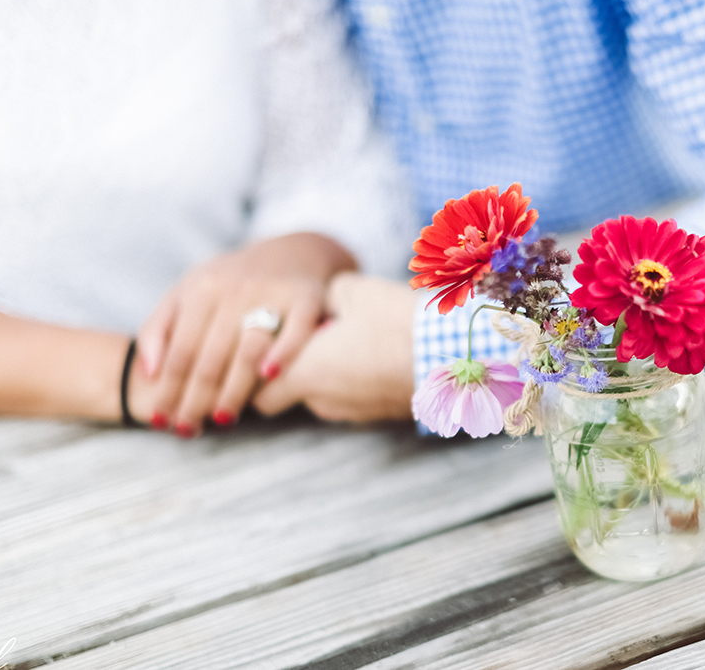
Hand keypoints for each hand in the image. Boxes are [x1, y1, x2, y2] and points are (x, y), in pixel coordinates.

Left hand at [137, 233, 354, 435]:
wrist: (292, 252)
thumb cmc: (231, 283)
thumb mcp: (188, 293)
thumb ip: (159, 329)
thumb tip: (147, 373)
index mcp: (202, 289)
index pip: (180, 352)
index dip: (168, 390)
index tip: (160, 420)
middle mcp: (235, 289)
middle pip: (210, 358)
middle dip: (195, 400)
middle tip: (187, 429)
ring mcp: (272, 292)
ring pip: (248, 351)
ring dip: (233, 391)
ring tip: (221, 419)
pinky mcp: (307, 297)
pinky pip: (297, 330)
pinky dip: (284, 352)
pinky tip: (269, 376)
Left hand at [254, 272, 417, 422]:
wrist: (453, 354)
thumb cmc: (396, 321)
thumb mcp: (351, 290)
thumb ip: (322, 296)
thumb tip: (318, 299)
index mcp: (303, 373)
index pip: (255, 394)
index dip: (252, 375)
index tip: (264, 348)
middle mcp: (322, 401)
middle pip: (285, 398)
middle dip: (286, 374)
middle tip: (301, 341)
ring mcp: (353, 412)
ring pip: (321, 396)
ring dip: (323, 374)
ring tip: (345, 341)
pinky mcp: (380, 413)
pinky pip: (351, 397)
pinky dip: (350, 379)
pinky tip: (372, 352)